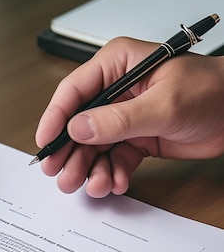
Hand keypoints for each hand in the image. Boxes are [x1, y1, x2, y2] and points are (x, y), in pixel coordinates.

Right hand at [35, 38, 223, 196]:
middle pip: (78, 124)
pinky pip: (114, 158)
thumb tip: (78, 129)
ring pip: (93, 146)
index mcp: (117, 66)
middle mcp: (115, 91)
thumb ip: (118, 119)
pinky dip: (112, 173)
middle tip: (61, 174)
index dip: (55, 118)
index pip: (73, 91)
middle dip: (70, 152)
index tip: (45, 142)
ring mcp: (124, 116)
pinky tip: (116, 182)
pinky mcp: (135, 137)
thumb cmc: (213, 91)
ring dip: (90, 168)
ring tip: (91, 185)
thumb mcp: (163, 105)